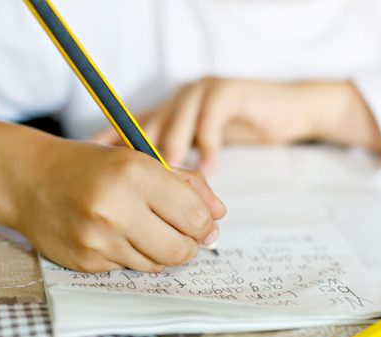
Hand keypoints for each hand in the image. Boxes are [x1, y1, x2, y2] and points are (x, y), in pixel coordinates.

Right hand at [12, 140, 225, 272]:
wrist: (30, 180)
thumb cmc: (94, 167)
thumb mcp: (141, 160)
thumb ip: (187, 184)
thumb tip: (218, 215)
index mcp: (135, 174)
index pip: (194, 216)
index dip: (205, 224)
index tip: (202, 222)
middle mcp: (115, 208)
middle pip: (180, 250)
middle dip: (189, 245)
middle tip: (182, 234)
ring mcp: (97, 239)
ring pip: (156, 264)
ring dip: (160, 251)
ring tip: (144, 229)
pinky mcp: (85, 261)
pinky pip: (128, 269)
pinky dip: (131, 256)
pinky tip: (115, 235)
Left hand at [89, 78, 380, 172]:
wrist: (286, 110)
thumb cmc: (242, 132)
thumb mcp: (204, 149)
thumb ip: (178, 166)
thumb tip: (148, 201)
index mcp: (168, 112)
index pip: (130, 128)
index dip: (111, 145)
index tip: (94, 169)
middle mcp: (178, 99)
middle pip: (150, 127)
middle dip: (141, 160)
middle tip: (134, 188)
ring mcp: (202, 93)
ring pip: (177, 124)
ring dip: (173, 155)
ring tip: (168, 183)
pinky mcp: (228, 92)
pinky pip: (212, 122)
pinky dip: (209, 147)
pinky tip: (210, 169)